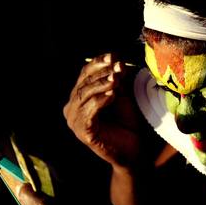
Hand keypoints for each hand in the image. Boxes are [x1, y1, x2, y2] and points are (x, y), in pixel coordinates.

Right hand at [63, 53, 139, 169]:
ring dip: (101, 85)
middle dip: (101, 73)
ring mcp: (75, 122)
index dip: (97, 64)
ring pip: (84, 96)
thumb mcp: (121, 96)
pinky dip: (99, 101)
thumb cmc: (126, 124)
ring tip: (117, 79)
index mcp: (79, 98)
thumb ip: (116, 80)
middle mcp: (72, 109)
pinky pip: (88, 112)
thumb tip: (117, 60)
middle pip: (83, 84)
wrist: (133, 149)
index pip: (84, 75)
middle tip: (117, 66)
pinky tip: (112, 95)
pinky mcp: (82, 133)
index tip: (114, 55)